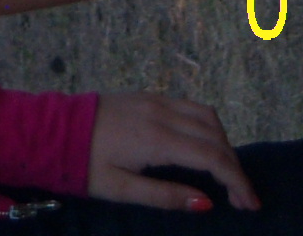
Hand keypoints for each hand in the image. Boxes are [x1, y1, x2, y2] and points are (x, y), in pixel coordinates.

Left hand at [86, 93, 261, 212]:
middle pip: (215, 135)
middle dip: (234, 166)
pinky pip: (190, 107)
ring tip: (225, 175)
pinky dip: (207, 126)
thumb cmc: (83, 164)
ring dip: (223, 143)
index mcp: (156, 138)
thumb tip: (206, 204)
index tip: (251, 205)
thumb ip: (164, 196)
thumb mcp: (120, 189)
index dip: (237, 181)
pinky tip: (204, 147)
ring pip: (206, 115)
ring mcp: (155, 100)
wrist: (51, 129)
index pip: (212, 157)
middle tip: (240, 198)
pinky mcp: (147, 96)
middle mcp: (161, 113)